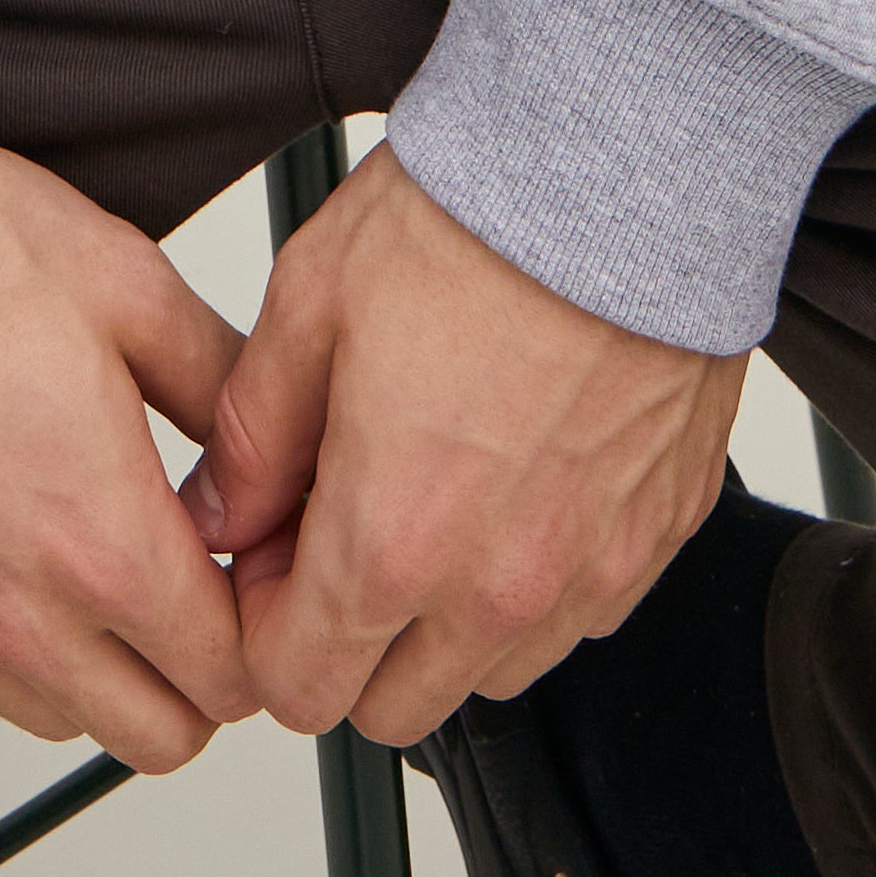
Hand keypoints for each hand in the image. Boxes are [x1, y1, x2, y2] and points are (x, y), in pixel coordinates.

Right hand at [0, 134, 260, 771]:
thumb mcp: (125, 279)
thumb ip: (220, 382)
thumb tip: (267, 444)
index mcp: (100, 541)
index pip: (230, 677)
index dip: (257, 627)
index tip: (241, 575)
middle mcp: (12, 613)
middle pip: (156, 736)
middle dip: (193, 675)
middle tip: (182, 582)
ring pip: (52, 718)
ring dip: (90, 665)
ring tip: (76, 553)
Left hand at [190, 148, 741, 749]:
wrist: (617, 167)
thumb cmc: (472, 219)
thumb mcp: (308, 305)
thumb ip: (253, 439)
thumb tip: (221, 513)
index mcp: (393, 540)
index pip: (299, 687)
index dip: (263, 627)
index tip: (270, 557)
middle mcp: (496, 586)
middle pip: (391, 708)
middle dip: (347, 642)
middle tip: (339, 526)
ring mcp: (587, 572)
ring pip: (489, 673)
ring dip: (443, 619)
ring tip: (432, 490)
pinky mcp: (655, 540)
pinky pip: (576, 616)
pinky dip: (533, 582)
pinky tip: (513, 480)